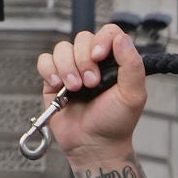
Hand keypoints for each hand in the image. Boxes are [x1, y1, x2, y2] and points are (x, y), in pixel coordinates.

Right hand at [34, 25, 150, 167]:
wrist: (94, 144)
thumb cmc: (115, 123)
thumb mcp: (133, 95)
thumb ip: (132, 65)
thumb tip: (121, 38)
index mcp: (115, 62)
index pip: (108, 33)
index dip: (102, 40)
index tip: (100, 57)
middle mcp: (93, 62)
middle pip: (82, 38)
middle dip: (84, 60)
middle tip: (91, 84)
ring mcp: (72, 69)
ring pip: (62, 48)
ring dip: (67, 68)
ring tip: (75, 89)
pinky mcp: (54, 78)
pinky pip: (45, 60)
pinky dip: (50, 71)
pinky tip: (59, 86)